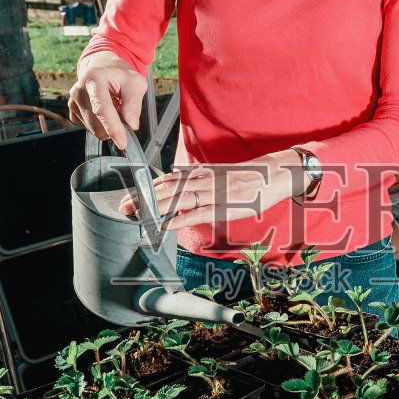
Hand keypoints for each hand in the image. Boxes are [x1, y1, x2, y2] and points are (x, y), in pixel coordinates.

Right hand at [67, 52, 147, 149]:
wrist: (103, 68)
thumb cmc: (119, 75)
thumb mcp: (135, 82)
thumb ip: (134, 103)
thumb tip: (131, 124)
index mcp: (93, 79)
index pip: (102, 108)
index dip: (112, 127)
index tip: (122, 142)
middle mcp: (79, 90)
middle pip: (97, 124)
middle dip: (115, 124)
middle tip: (122, 108)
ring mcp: (73, 102)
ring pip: (95, 130)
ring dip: (108, 124)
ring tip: (112, 105)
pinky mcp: (73, 113)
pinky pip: (90, 129)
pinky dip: (101, 125)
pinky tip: (103, 111)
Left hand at [117, 151, 307, 228]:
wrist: (275, 173)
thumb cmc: (249, 177)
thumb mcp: (220, 174)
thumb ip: (199, 179)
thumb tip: (178, 183)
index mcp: (202, 174)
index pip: (168, 180)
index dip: (147, 189)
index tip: (129, 196)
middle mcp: (204, 181)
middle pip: (167, 189)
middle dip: (143, 198)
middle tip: (123, 207)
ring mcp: (214, 193)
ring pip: (178, 200)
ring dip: (155, 208)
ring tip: (136, 215)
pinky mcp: (225, 206)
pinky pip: (198, 213)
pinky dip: (180, 219)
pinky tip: (166, 225)